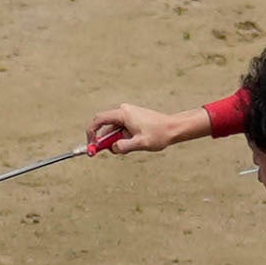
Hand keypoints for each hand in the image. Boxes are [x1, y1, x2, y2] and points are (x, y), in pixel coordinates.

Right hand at [83, 100, 208, 154]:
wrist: (174, 128)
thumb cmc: (159, 134)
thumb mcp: (140, 144)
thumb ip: (123, 147)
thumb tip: (112, 148)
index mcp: (123, 114)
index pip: (98, 120)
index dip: (91, 133)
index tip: (91, 146)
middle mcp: (124, 111)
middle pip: (105, 126)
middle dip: (104, 141)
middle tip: (106, 153)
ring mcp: (128, 114)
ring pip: (113, 130)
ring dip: (115, 141)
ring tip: (132, 147)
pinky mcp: (132, 119)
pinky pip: (120, 129)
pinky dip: (121, 138)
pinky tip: (133, 143)